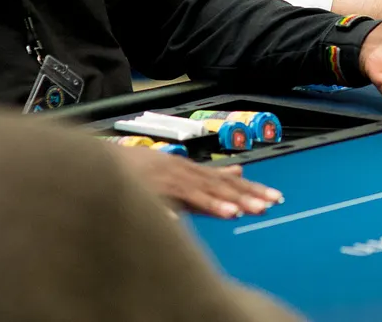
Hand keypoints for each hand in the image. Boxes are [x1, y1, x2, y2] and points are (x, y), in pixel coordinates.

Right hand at [112, 145, 281, 219]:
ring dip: (213, 204)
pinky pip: (156, 204)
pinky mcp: (143, 190)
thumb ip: (210, 177)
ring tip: (234, 213)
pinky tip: (175, 222)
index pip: (229, 181)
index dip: (252, 189)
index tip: (275, 199)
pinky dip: (165, 212)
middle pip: (218, 186)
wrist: (106, 159)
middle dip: (243, 196)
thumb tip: (239, 170)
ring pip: (193, 193)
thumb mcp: (183, 173)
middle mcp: (184, 173)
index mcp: (195, 172)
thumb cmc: (146, 170)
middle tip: (266, 206)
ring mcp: (164, 181)